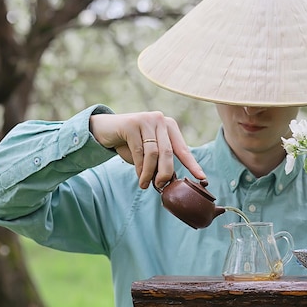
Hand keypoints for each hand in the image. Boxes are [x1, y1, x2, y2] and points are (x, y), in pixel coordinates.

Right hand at [89, 111, 205, 188]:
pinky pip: (139, 152)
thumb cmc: (130, 143)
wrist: (105, 129)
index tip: (202, 179)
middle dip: (165, 173)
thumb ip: (160, 161)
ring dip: (150, 173)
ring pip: (153, 154)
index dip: (192, 165)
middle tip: (161, 187)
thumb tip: (170, 181)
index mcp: (169, 126)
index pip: (183, 149)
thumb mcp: (148, 151)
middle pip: (168, 152)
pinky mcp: (132, 123)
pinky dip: (140, 168)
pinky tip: (139, 177)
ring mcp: (146, 120)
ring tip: (145, 184)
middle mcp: (160, 120)